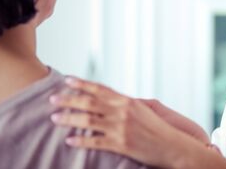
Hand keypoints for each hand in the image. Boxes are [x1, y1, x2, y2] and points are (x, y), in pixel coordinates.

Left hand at [49, 77, 207, 166]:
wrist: (173, 146)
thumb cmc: (160, 128)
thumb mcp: (146, 110)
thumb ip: (128, 103)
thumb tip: (114, 98)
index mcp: (127, 101)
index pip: (100, 89)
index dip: (82, 84)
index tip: (67, 80)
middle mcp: (122, 111)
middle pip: (90, 103)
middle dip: (69, 100)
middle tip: (52, 99)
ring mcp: (121, 128)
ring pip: (88, 121)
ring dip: (69, 118)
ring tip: (54, 118)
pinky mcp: (120, 145)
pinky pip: (95, 142)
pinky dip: (80, 141)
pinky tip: (69, 140)